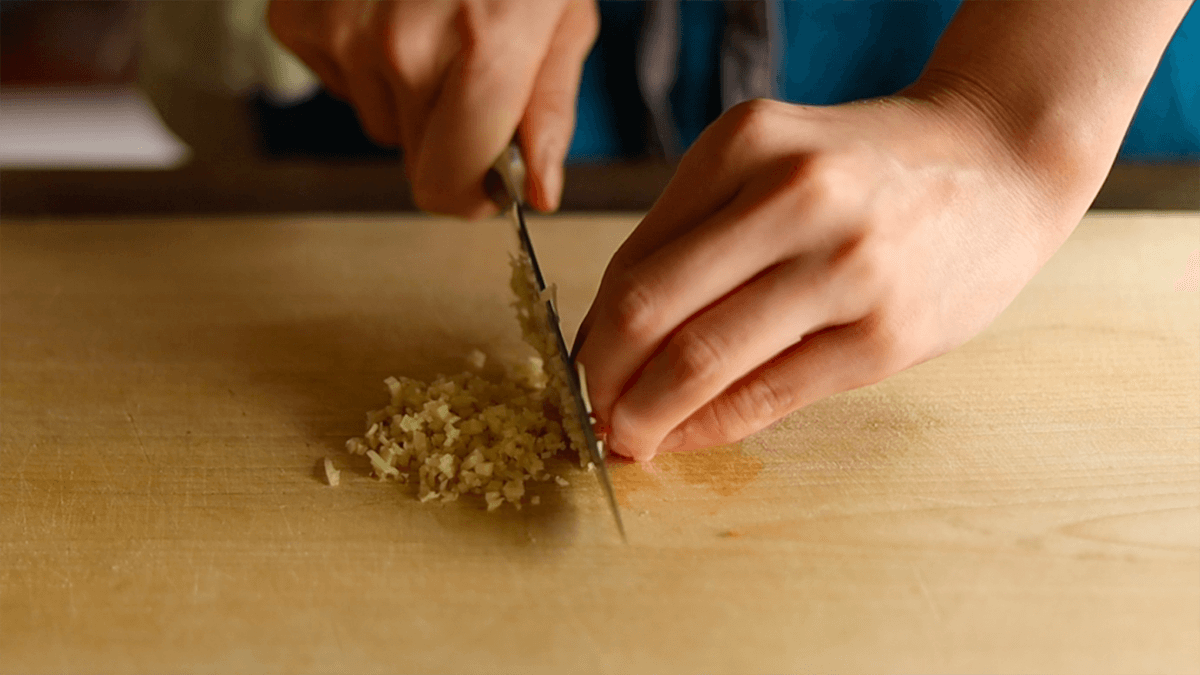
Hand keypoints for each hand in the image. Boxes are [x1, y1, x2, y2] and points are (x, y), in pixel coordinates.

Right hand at [268, 0, 597, 216]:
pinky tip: (389, 5)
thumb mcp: (562, 17)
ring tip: (433, 19)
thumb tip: (539, 193)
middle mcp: (402, 46)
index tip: (488, 182)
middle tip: (472, 70)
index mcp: (483, 50)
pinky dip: (364, 57)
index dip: (469, 195)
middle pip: (412, 158)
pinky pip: (338, 78)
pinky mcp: (297, 13)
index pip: (444, 185)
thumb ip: (547, 111)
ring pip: (378, 118)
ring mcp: (342, 28)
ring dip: (407, 90)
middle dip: (448, 134)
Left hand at [574, 94, 1091, 460]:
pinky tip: (687, 437)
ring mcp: (844, 265)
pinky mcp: (884, 333)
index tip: (578, 369)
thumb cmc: (868, 172)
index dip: (591, 329)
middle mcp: (792, 195)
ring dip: (645, 415)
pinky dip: (710, 427)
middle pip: (651, 311)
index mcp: (745, 143)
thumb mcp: (772, 163)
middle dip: (602, 379)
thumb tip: (614, 336)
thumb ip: (697, 235)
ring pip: (701, 360)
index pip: (634, 259)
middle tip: (590, 414)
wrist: (1000, 163)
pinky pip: (767, 396)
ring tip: (627, 438)